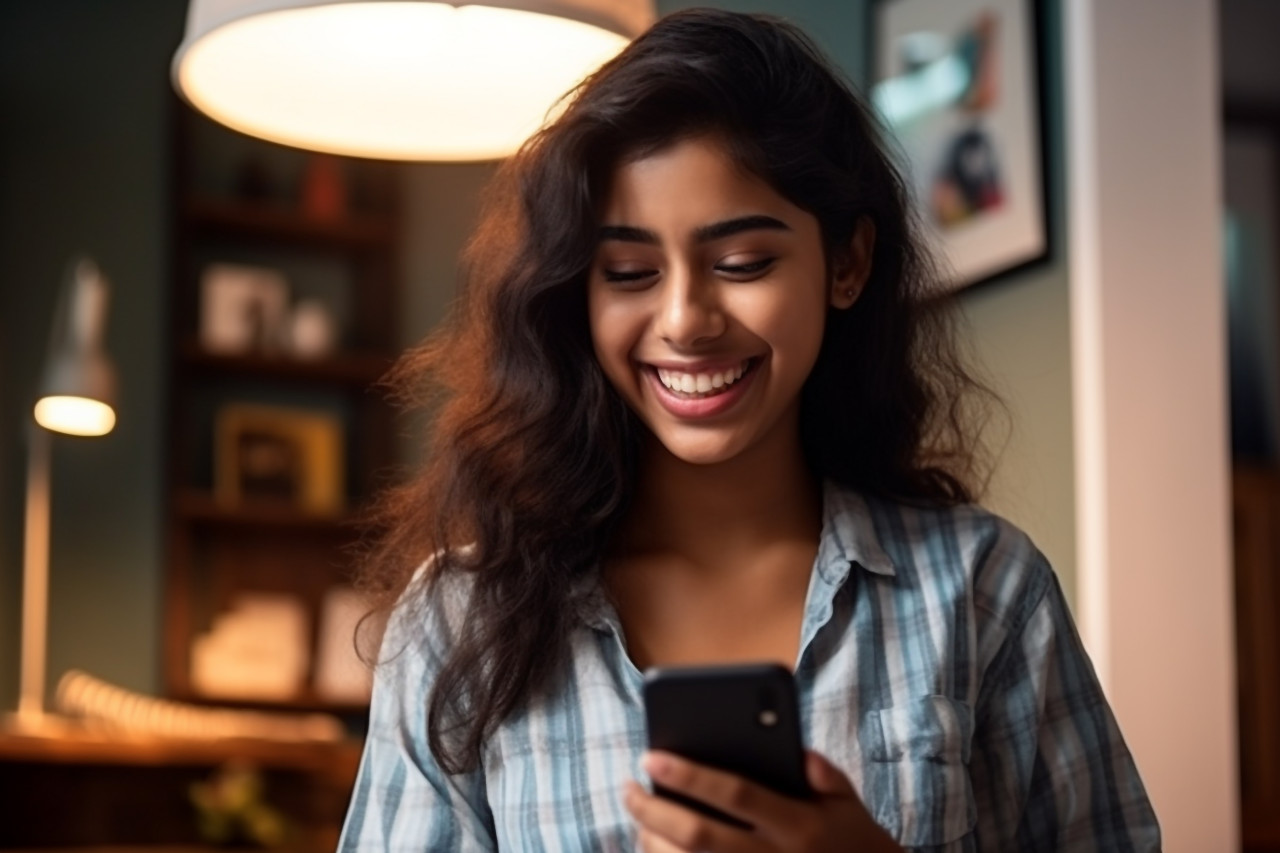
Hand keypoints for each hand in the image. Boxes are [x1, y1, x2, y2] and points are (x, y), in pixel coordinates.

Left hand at [624, 750, 901, 851]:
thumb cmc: (852, 840)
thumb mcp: (849, 803)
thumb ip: (824, 773)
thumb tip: (798, 752)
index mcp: (800, 825)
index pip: (735, 794)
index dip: (690, 776)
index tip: (651, 757)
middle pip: (698, 836)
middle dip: (654, 810)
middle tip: (628, 787)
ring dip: (652, 843)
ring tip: (638, 817)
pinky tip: (653, 846)